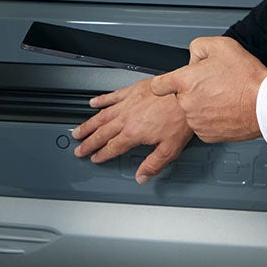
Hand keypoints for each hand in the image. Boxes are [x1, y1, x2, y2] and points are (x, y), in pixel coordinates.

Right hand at [71, 79, 193, 183]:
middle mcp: (127, 118)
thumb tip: (142, 177)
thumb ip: (153, 165)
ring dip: (88, 124)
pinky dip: (101, 100)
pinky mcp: (132, 90)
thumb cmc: (181, 119)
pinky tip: (93, 103)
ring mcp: (128, 103)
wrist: (187, 94)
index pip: (112, 148)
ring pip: (102, 116)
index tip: (94, 158)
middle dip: (88, 142)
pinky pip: (112, 96)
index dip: (101, 155)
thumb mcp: (170, 149)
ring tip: (78, 130)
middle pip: (102, 133)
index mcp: (134, 134)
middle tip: (78, 148)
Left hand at [150, 35, 266, 143]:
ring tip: (223, 96)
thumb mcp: (221, 45)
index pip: (158, 84)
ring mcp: (196, 121)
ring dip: (203, 104)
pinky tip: (225, 110)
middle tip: (215, 84)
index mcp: (185, 81)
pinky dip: (211, 119)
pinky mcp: (207, 135)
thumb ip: (198, 47)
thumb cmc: (246, 77)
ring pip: (193, 110)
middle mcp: (187, 102)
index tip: (166, 84)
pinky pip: (203, 124)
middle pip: (181, 95)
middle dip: (194, 89)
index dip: (163, 82)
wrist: (265, 104)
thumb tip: (193, 56)